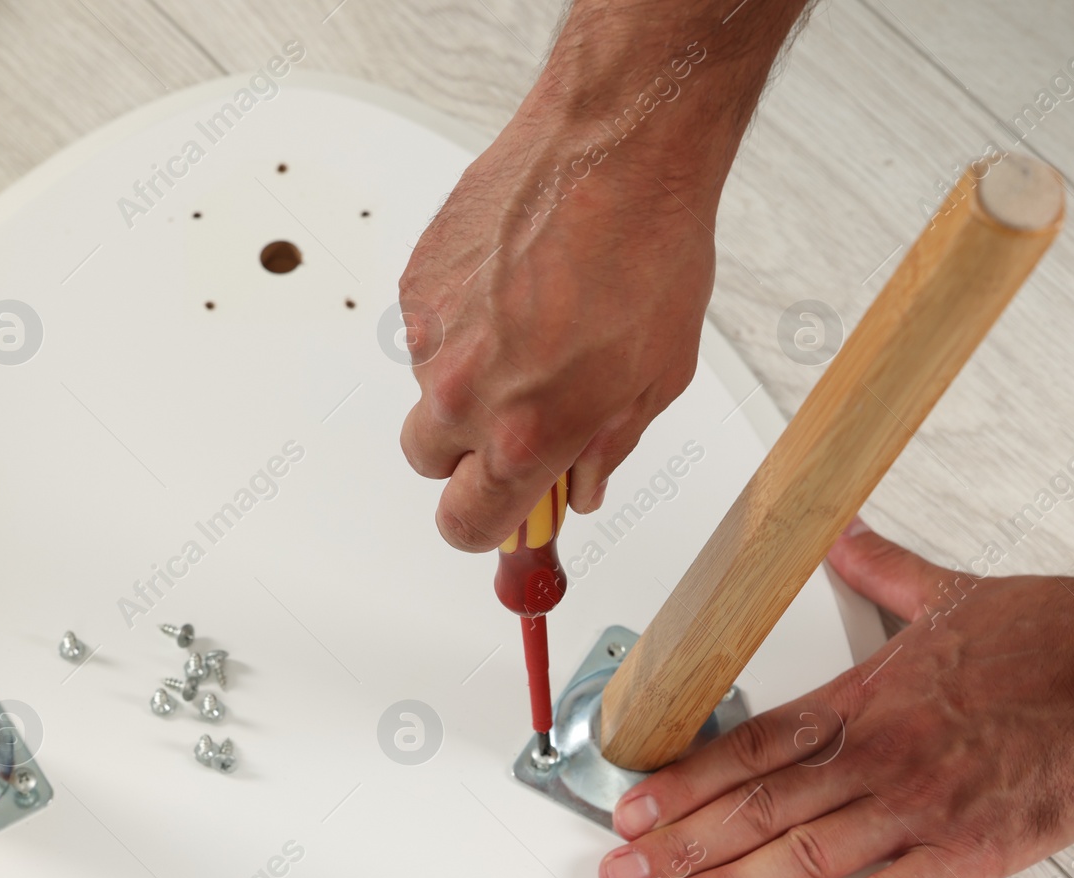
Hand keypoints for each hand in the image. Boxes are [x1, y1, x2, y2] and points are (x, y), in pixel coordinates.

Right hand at [397, 104, 715, 551]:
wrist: (615, 152)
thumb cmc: (648, 255)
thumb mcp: (657, 379)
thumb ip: (606, 446)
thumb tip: (582, 484)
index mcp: (525, 435)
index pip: (468, 524)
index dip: (485, 529)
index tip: (502, 519)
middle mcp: (464, 393)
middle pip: (432, 464)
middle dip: (470, 453)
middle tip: (521, 417)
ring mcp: (431, 334)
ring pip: (429, 389)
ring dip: (469, 378)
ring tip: (536, 324)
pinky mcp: (417, 280)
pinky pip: (428, 327)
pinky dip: (462, 320)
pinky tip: (514, 285)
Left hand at [596, 520, 1073, 877]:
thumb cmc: (1053, 635)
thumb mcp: (949, 593)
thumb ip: (882, 572)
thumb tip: (844, 542)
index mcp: (866, 698)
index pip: (750, 744)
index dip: (684, 780)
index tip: (633, 805)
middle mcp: (879, 754)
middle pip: (755, 806)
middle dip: (679, 845)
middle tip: (622, 874)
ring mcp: (919, 806)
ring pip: (800, 854)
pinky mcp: (970, 851)